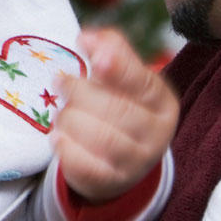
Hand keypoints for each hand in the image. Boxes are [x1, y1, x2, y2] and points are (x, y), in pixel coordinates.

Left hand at [51, 27, 177, 202]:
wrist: (119, 159)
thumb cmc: (119, 104)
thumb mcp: (122, 74)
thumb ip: (109, 48)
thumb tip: (88, 38)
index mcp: (161, 101)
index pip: (142, 82)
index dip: (118, 69)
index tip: (95, 61)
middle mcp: (156, 134)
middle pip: (116, 110)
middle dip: (80, 92)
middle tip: (60, 80)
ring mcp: (136, 163)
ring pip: (99, 137)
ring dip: (70, 119)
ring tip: (63, 112)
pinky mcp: (112, 183)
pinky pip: (85, 166)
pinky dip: (65, 148)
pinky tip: (58, 136)